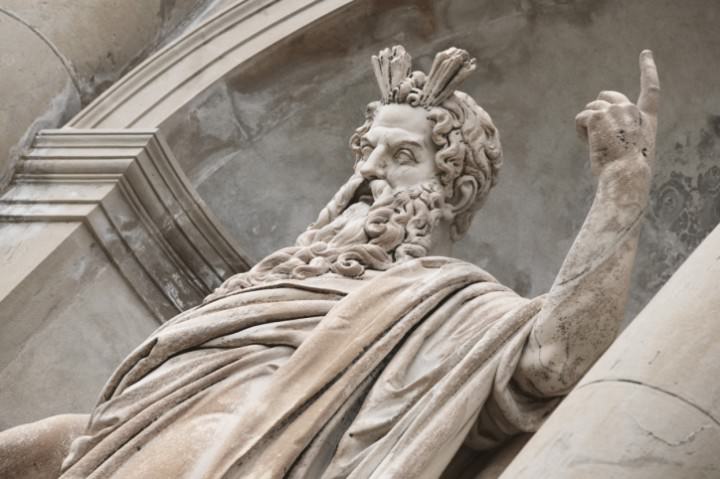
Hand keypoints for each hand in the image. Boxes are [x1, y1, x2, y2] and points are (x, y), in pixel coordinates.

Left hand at [575, 50, 659, 175]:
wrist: (626, 175)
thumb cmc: (628, 171)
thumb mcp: (633, 150)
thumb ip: (624, 133)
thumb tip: (604, 134)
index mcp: (646, 118)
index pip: (651, 89)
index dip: (648, 69)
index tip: (645, 53)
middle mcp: (632, 109)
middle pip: (606, 95)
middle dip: (597, 108)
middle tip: (596, 132)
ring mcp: (615, 110)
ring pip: (590, 107)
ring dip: (588, 125)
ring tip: (597, 144)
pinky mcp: (598, 115)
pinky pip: (581, 118)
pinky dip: (580, 132)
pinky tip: (589, 144)